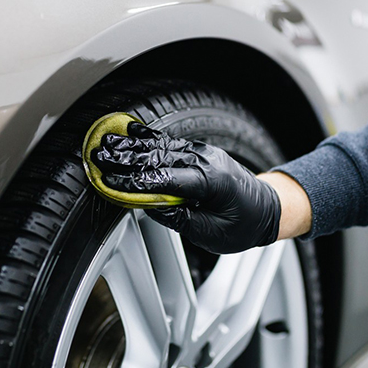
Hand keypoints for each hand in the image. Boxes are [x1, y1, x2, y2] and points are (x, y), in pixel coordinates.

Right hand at [91, 122, 282, 253]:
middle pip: (159, 157)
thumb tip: (150, 207)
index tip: (111, 181)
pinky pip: (170, 144)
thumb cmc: (243, 225)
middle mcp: (206, 161)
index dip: (136, 181)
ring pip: (161, 147)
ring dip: (132, 146)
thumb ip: (181, 219)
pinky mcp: (199, 152)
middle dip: (126, 158)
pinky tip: (129, 132)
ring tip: (106, 143)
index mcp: (212, 182)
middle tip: (99, 157)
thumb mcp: (212, 234)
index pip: (166, 180)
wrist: (269, 208)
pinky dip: (148, 139)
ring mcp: (203, 153)